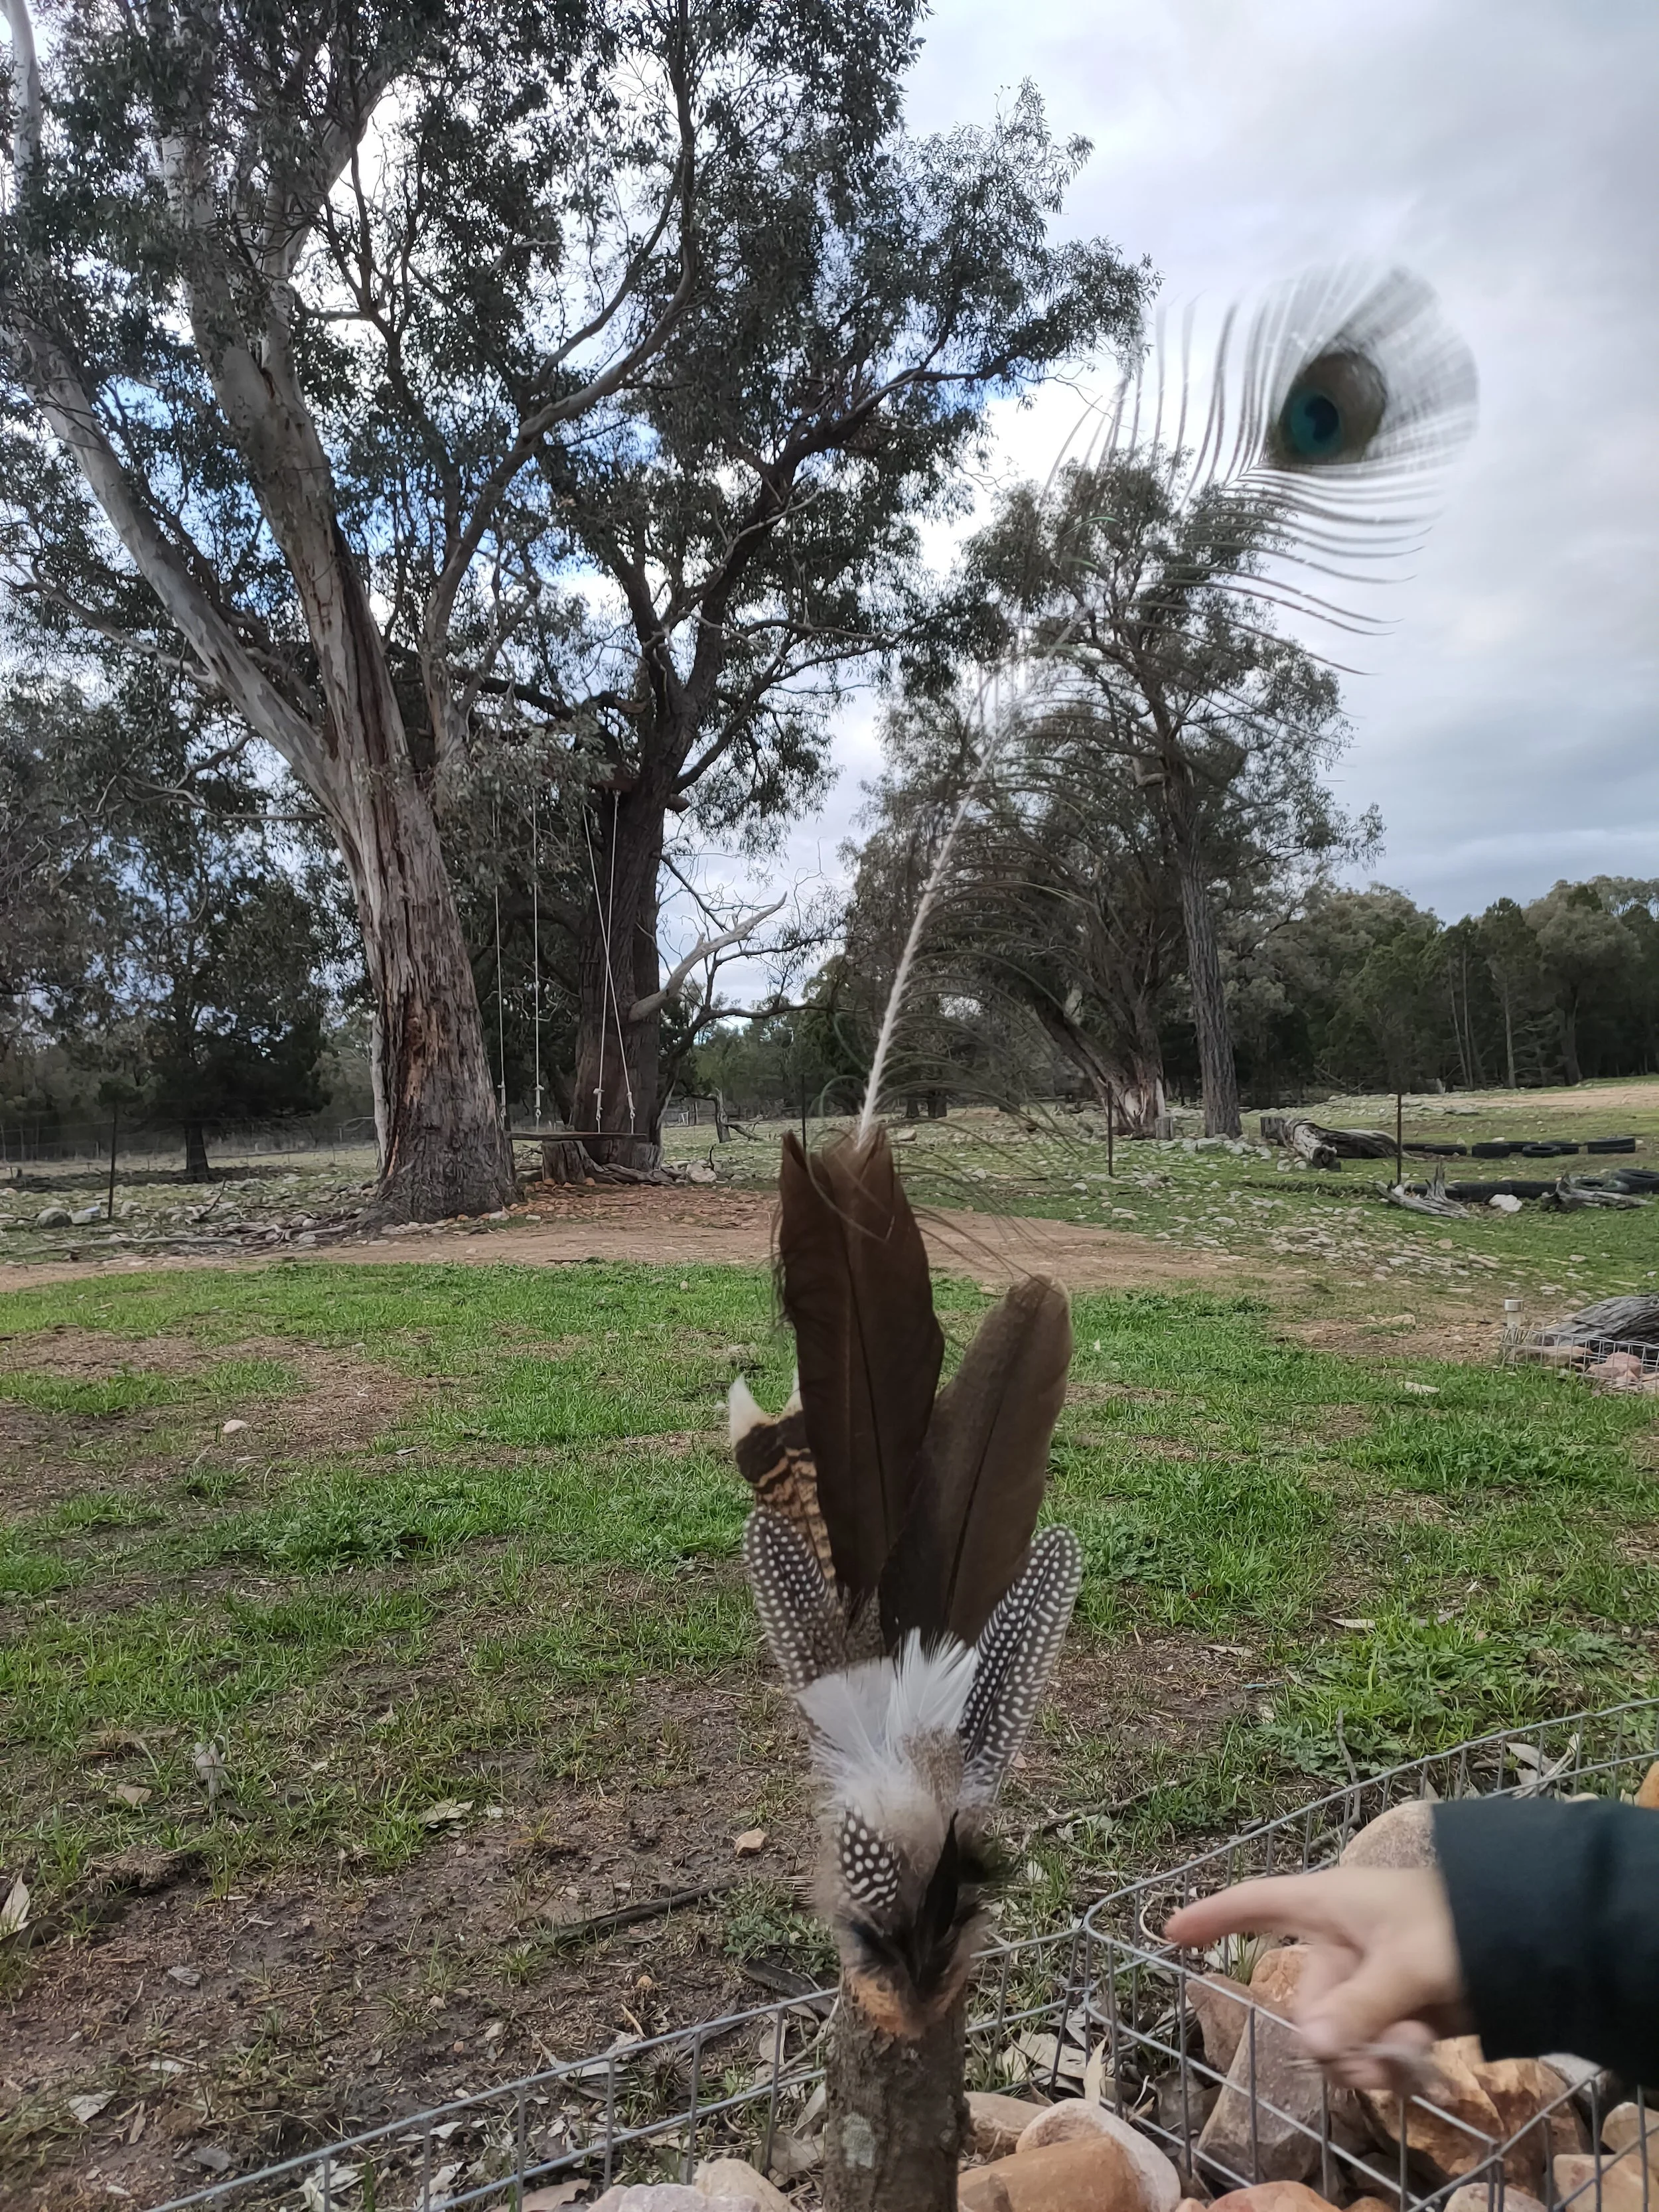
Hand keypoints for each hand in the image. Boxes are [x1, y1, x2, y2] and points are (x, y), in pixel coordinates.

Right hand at [1164, 1866, 1467, 2092]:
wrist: (1527, 1941)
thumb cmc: (1460, 1926)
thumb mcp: (1410, 1962)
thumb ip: (1360, 2006)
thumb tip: (1312, 2045)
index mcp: (1329, 1905)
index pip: (1257, 1904)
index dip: (1213, 1915)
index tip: (1168, 1931)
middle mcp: (1340, 1944)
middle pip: (1305, 2003)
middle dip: (1337, 2039)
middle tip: (1378, 2057)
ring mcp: (1368, 1980)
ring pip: (1337, 2037)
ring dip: (1367, 2059)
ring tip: (1409, 2060)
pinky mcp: (1396, 2012)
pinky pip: (1367, 2050)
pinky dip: (1387, 2065)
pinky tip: (1416, 2065)